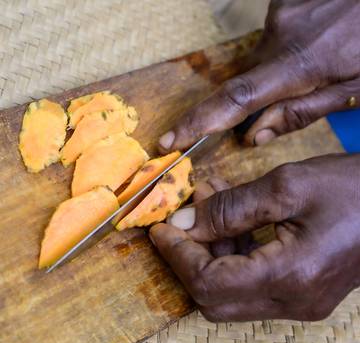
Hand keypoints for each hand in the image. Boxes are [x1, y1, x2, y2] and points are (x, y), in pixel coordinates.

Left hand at [150, 154, 359, 320]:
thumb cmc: (352, 189)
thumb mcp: (285, 187)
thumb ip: (230, 208)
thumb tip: (185, 222)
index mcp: (290, 277)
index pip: (208, 282)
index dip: (177, 255)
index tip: (160, 228)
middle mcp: (293, 301)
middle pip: (214, 296)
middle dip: (189, 256)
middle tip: (182, 216)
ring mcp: (299, 301)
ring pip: (231, 290)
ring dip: (211, 249)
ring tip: (208, 202)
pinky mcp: (301, 291)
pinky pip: (252, 281)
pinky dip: (233, 252)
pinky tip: (232, 218)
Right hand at [158, 0, 359, 150]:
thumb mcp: (354, 90)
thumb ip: (302, 113)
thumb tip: (255, 137)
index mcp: (301, 64)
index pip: (236, 100)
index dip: (198, 122)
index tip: (171, 140)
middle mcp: (279, 35)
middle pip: (246, 82)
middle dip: (255, 101)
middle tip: (290, 96)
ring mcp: (279, 14)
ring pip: (259, 62)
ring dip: (274, 75)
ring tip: (312, 64)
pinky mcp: (282, 2)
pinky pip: (271, 38)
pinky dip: (282, 51)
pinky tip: (310, 43)